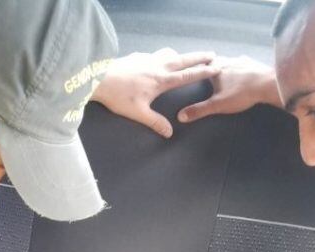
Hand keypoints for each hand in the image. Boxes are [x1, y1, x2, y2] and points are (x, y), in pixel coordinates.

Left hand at [92, 49, 220, 137]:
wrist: (99, 79)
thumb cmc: (118, 97)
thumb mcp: (138, 113)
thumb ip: (155, 122)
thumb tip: (169, 133)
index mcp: (161, 80)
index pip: (187, 75)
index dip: (202, 72)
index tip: (216, 68)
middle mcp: (157, 66)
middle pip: (183, 60)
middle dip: (198, 57)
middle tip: (211, 54)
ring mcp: (146, 59)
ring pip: (168, 54)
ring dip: (179, 55)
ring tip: (184, 57)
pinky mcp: (136, 57)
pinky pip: (153, 54)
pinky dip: (160, 55)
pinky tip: (155, 59)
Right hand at [177, 55, 279, 122]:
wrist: (268, 85)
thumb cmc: (241, 94)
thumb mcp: (217, 105)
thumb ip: (199, 110)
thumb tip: (180, 116)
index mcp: (216, 70)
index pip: (202, 65)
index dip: (197, 67)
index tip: (192, 67)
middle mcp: (227, 62)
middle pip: (215, 60)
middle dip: (211, 65)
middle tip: (207, 69)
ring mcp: (242, 61)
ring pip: (229, 60)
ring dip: (225, 64)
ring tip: (223, 70)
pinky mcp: (254, 64)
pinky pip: (244, 62)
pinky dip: (241, 65)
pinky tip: (243, 68)